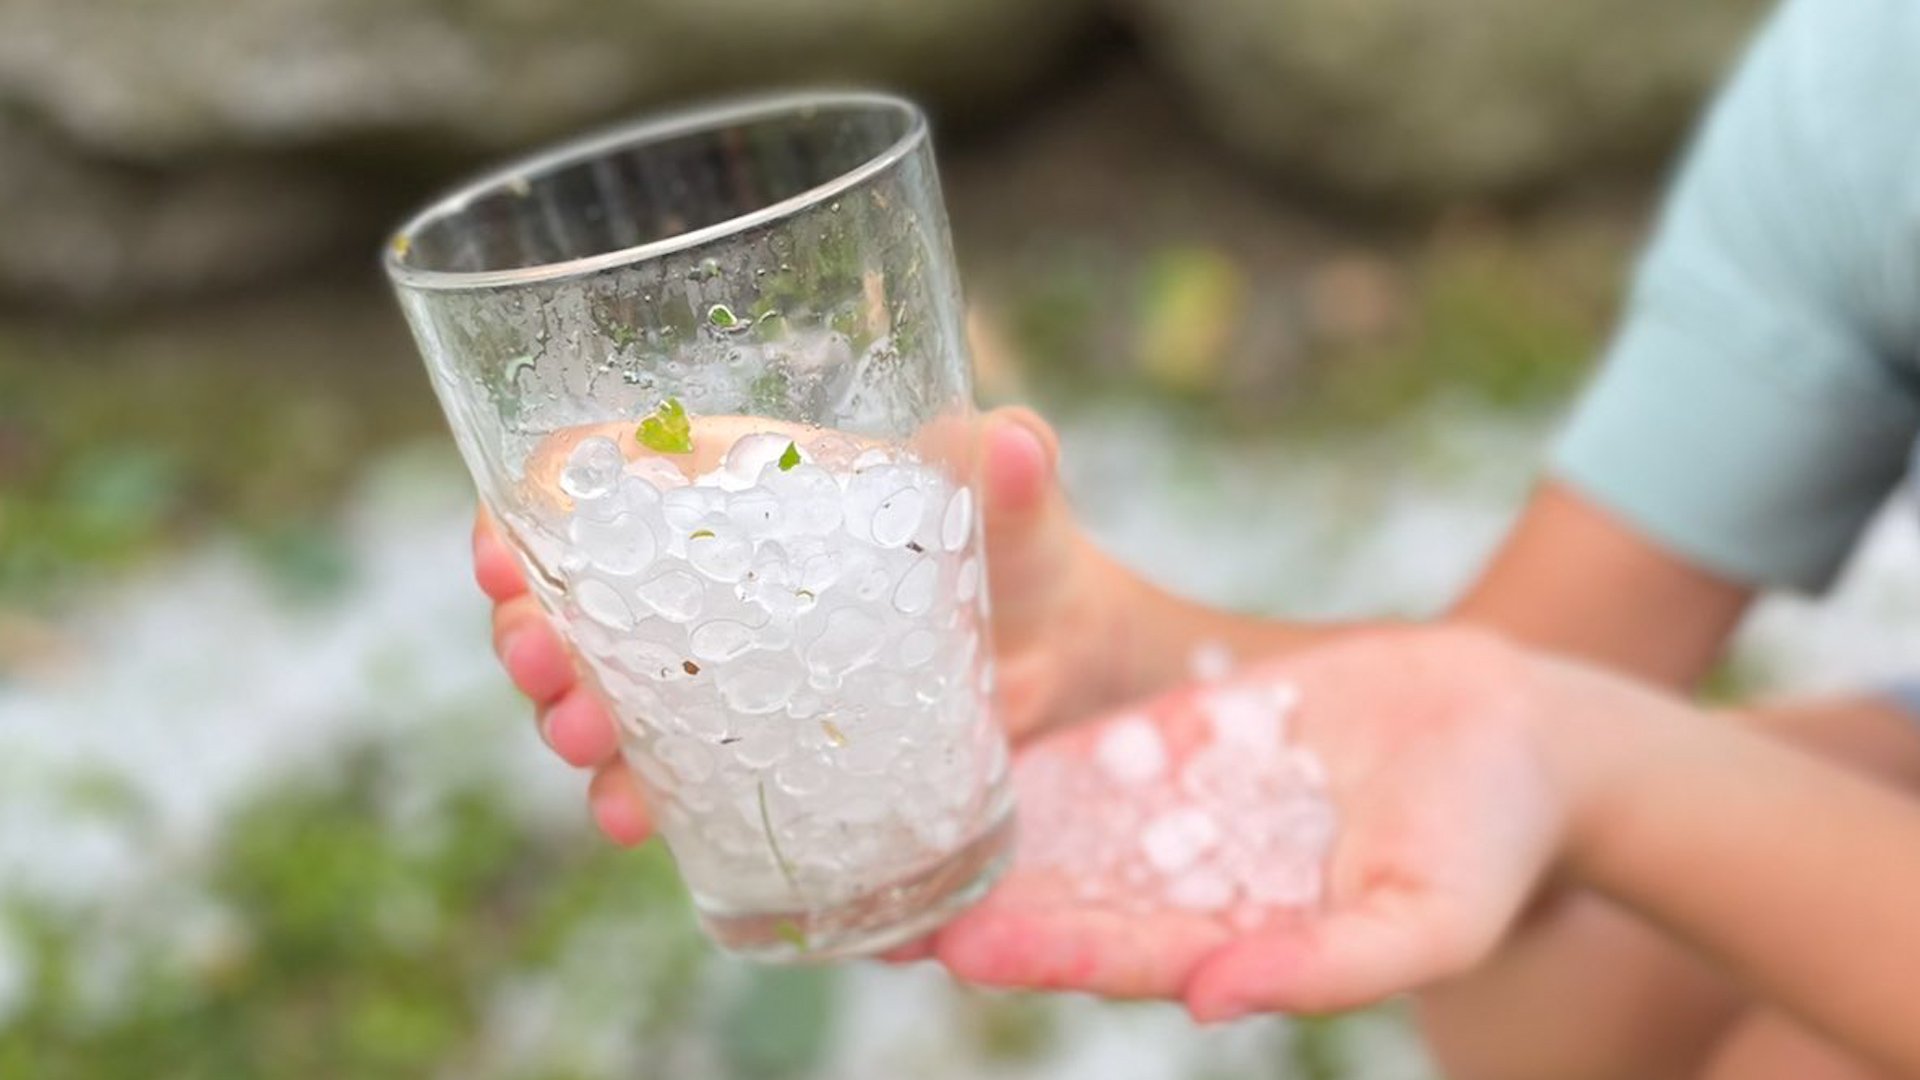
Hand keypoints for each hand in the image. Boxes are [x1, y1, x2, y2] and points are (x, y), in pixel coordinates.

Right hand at [476, 406, 1133, 843]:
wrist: (1065, 675)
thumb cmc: (1024, 562)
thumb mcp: (1018, 512)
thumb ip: (1017, 472)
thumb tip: (1010, 436)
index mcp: (743, 499)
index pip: (596, 492)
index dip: (527, 512)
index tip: (499, 541)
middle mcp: (710, 588)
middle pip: (571, 602)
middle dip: (531, 630)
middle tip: (542, 655)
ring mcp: (723, 681)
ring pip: (602, 697)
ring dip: (571, 719)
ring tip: (587, 742)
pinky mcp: (752, 761)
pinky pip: (670, 781)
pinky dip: (640, 798)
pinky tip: (640, 819)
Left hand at [928, 627, 1602, 1019]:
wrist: (1507, 729)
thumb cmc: (1488, 848)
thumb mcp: (1429, 923)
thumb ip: (1329, 968)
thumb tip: (1215, 1002)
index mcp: (1236, 943)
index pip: (1120, 955)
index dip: (1044, 952)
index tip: (961, 946)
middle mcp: (1188, 885)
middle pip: (1063, 894)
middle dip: (977, 897)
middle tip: (876, 893)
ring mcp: (1175, 807)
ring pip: (1058, 822)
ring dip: (977, 824)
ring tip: (876, 812)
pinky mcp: (1174, 736)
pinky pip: (1089, 741)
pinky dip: (1025, 741)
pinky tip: (950, 722)